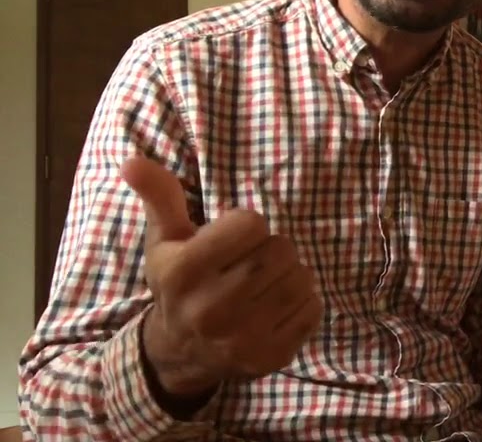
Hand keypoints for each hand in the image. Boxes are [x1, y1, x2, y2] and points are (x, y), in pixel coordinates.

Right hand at [122, 156, 322, 397]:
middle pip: (281, 251)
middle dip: (273, 249)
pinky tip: (277, 306)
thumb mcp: (164, 240)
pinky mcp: (270, 357)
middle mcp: (211, 309)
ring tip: (266, 282)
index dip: (246, 225)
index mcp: (183, 272)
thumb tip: (132, 162)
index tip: (231, 240)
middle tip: (253, 262)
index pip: (251, 224)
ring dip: (292, 274)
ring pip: (301, 279)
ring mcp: (242, 338)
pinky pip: (313, 309)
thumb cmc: (178, 284)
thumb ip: (159, 196)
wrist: (180, 352)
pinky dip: (304, 302)